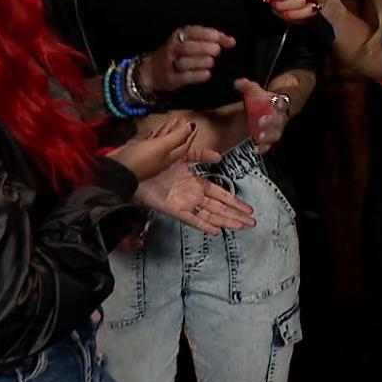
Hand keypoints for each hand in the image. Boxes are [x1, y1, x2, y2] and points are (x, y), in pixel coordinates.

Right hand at [107, 119, 203, 180]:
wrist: (116, 168)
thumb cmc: (141, 159)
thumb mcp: (163, 146)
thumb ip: (177, 136)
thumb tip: (191, 126)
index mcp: (170, 157)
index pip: (185, 144)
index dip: (190, 134)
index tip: (195, 124)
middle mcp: (162, 157)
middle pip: (174, 142)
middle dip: (180, 131)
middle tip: (184, 120)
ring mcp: (149, 154)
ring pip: (162, 140)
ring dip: (168, 130)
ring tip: (173, 120)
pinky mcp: (138, 151)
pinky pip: (149, 141)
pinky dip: (153, 134)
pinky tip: (153, 129)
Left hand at [134, 162, 256, 235]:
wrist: (128, 169)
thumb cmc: (148, 158)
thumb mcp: (176, 149)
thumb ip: (198, 152)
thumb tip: (219, 155)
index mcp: (192, 179)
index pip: (217, 191)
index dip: (232, 198)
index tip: (246, 205)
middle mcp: (190, 193)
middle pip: (218, 205)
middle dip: (236, 212)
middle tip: (253, 221)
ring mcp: (183, 202)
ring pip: (209, 213)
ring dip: (226, 220)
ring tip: (242, 226)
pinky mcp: (173, 209)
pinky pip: (191, 218)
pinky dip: (203, 224)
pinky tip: (216, 231)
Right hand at [140, 25, 236, 95]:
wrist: (153, 70)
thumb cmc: (179, 54)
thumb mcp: (191, 42)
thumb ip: (211, 40)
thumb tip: (231, 41)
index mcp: (178, 35)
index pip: (193, 31)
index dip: (209, 34)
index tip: (223, 39)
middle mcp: (172, 48)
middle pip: (187, 46)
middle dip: (204, 48)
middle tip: (217, 51)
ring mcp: (170, 64)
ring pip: (185, 62)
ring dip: (200, 62)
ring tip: (211, 62)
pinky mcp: (171, 78)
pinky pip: (184, 77)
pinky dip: (197, 75)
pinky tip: (207, 74)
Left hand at [233, 78, 292, 152]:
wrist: (274, 109)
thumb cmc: (263, 100)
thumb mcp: (255, 91)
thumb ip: (247, 86)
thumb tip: (237, 83)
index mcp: (277, 103)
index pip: (278, 103)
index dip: (276, 103)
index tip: (271, 101)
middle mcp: (279, 116)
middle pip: (277, 120)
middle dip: (269, 121)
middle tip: (261, 121)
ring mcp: (276, 128)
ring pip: (275, 133)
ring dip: (268, 136)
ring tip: (259, 138)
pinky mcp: (270, 138)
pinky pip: (270, 144)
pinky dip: (264, 147)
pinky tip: (256, 149)